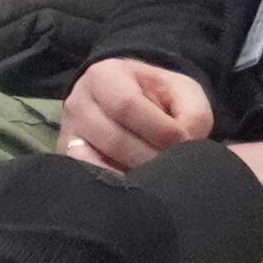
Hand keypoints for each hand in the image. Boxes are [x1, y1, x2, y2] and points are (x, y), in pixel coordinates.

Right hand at [56, 55, 217, 173]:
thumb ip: (193, 115)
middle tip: (175, 166)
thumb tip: (186, 145)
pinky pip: (88, 177)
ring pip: (100, 162)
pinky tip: (135, 186)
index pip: (126, 106)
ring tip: (159, 176)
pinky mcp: (69, 159)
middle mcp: (77, 103)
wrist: (132, 103)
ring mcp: (69, 134)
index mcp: (103, 76)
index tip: (185, 142)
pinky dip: (114, 185)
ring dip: (137, 175)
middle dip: (152, 158)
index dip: (160, 129)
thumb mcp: (183, 92)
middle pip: (114, 140)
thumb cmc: (158, 96)